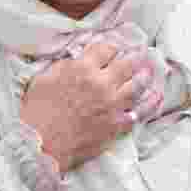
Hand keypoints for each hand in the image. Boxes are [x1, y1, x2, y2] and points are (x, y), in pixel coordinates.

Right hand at [19, 42, 162, 171]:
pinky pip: (138, 113)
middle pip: (127, 64)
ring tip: (147, 72)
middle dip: (133, 57)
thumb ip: (64, 67)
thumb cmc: (37, 112)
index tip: (112, 48)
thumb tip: (77, 61)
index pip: (106, 49)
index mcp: (83, 69)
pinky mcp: (116, 125)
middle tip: (138, 54)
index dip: (110, 47)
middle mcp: (102, 84)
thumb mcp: (43, 79)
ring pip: (137, 85)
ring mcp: (112, 105)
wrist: (40, 143)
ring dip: (143, 77)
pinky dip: (148, 105)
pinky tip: (154, 98)